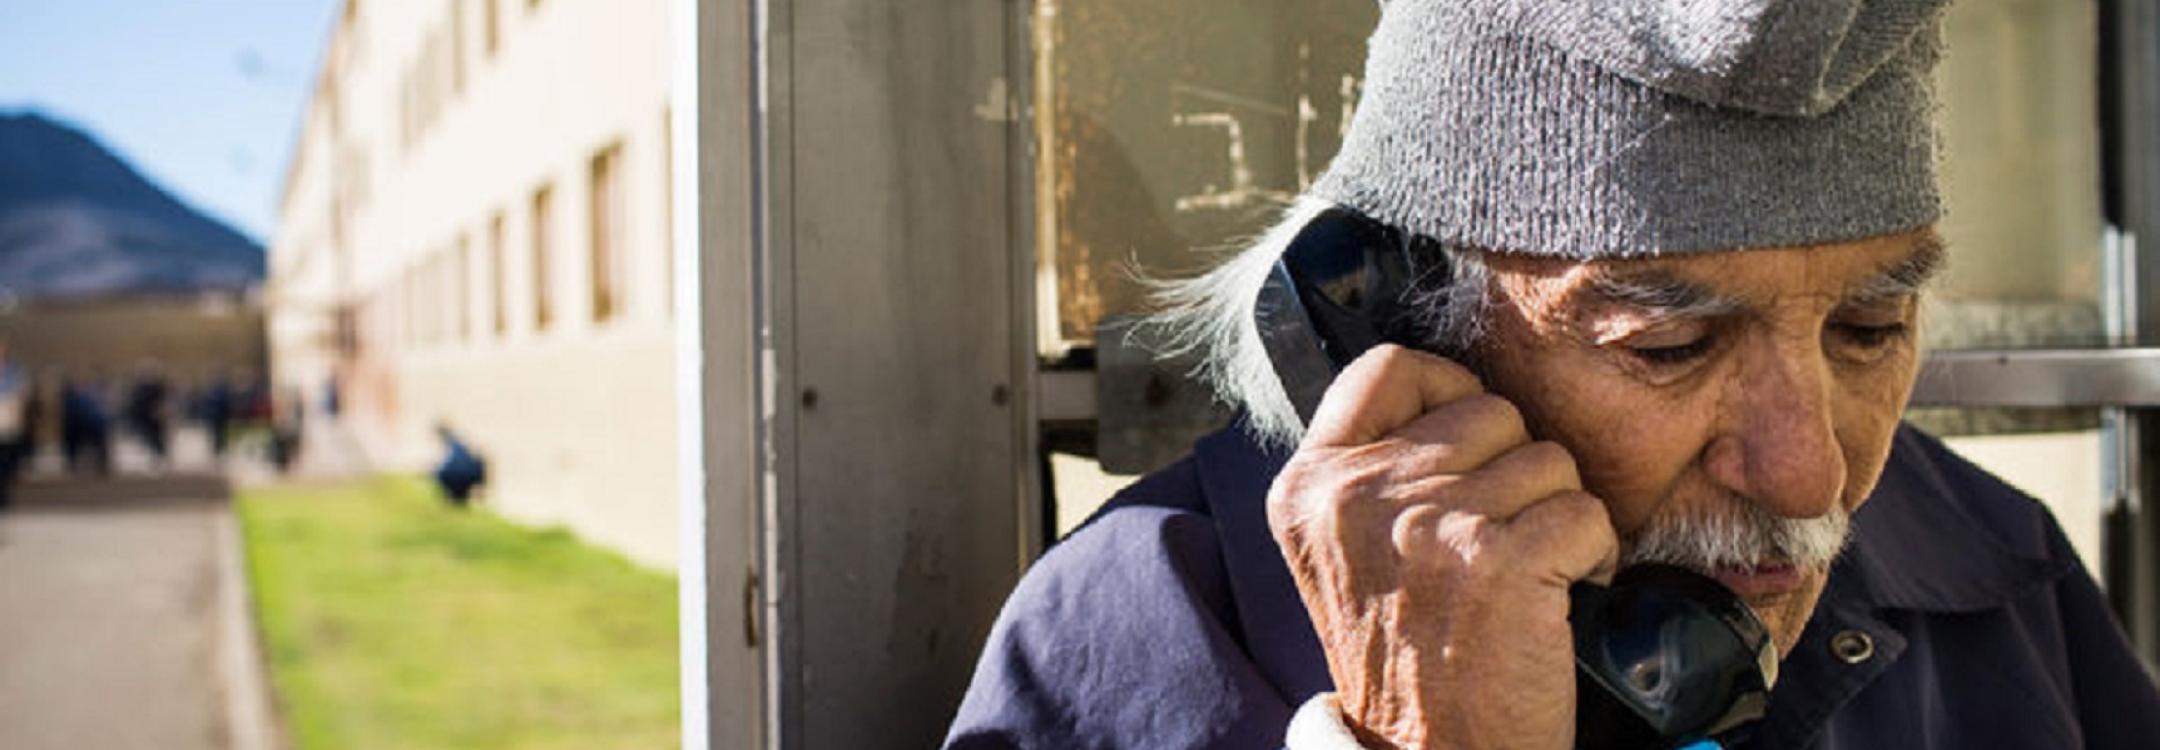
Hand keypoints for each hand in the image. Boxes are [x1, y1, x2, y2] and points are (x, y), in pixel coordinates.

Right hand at [1267, 345, 1618, 749]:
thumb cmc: (1402, 658)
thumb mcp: (1342, 554)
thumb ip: (1371, 471)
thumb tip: (1450, 398)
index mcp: (1310, 487)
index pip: (1387, 367)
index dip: (1447, 389)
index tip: (1468, 444)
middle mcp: (1358, 495)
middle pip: (1489, 411)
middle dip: (1514, 470)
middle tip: (1495, 541)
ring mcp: (1428, 523)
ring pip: (1548, 460)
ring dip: (1556, 516)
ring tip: (1523, 576)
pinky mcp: (1499, 560)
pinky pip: (1586, 512)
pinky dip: (1593, 556)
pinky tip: (1557, 597)